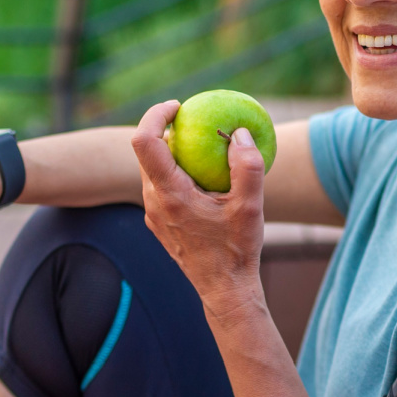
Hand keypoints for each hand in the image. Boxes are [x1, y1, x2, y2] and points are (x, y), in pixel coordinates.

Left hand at [131, 99, 266, 317]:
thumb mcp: (251, 207)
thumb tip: (238, 132)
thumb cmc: (237, 250)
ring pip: (152, 171)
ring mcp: (154, 215)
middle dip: (165, 130)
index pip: (145, 141)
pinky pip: (161, 188)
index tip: (179, 106)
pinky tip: (203, 178)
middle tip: (194, 121)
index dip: (155, 115)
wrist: (224, 290)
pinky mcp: (160, 224)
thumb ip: (247, 166)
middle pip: (146, 153)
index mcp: (170, 194)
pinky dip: (176, 173)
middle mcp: (154, 203)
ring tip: (202, 148)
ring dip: (172, 154)